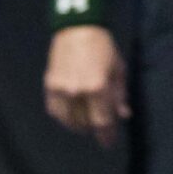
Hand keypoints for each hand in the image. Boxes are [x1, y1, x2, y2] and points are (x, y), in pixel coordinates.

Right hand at [45, 26, 128, 145]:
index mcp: (98, 88)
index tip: (109, 144)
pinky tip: (70, 115)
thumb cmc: (104, 48)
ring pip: (67, 120)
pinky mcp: (49, 85)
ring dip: (78, 125)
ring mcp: (61, 89)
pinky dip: (63, 117)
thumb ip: (119, 95)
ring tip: (85, 123)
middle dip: (93, 128)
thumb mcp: (118, 70)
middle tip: (100, 127)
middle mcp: (77, 92)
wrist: (77, 30)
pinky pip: (54, 110)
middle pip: (84, 123)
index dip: (106, 136)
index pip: (102, 121)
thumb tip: (123, 116)